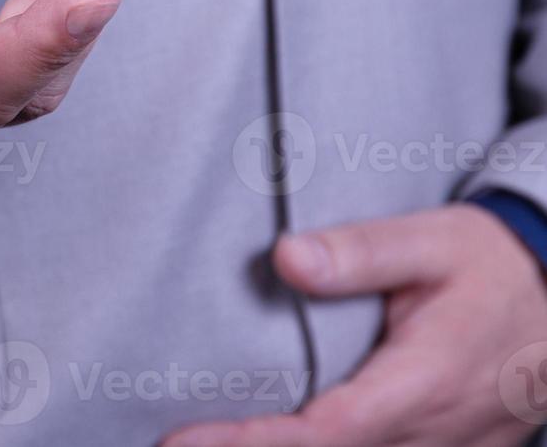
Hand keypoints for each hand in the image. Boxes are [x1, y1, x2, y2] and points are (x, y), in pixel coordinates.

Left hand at [163, 205, 546, 446]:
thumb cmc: (492, 264)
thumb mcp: (430, 241)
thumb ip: (359, 252)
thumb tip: (287, 259)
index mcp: (425, 382)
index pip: (324, 433)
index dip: (251, 444)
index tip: (183, 440)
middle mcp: (435, 432)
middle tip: (174, 444)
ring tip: (208, 441)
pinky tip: (268, 438)